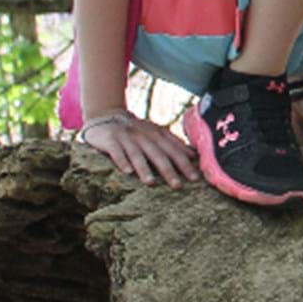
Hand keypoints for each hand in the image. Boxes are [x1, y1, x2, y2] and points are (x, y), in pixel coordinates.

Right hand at [81, 110, 200, 186]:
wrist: (106, 115)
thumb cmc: (136, 130)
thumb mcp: (156, 133)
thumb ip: (173, 143)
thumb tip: (194, 155)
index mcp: (157, 134)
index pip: (174, 150)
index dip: (185, 164)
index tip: (195, 178)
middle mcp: (144, 135)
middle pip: (158, 154)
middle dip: (169, 170)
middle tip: (178, 186)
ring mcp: (126, 137)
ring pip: (137, 154)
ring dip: (144, 168)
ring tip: (151, 183)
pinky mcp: (110, 140)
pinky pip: (116, 151)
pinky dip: (122, 161)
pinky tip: (127, 172)